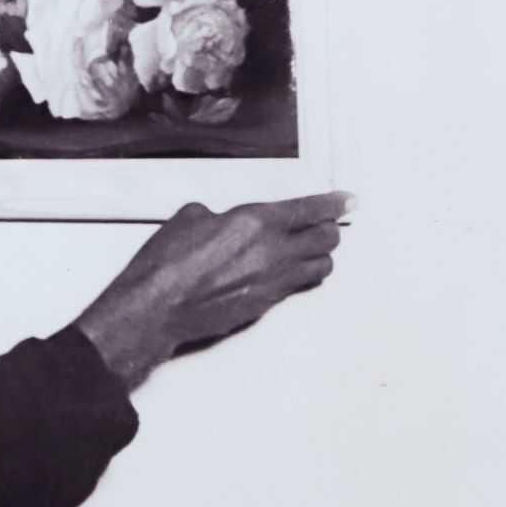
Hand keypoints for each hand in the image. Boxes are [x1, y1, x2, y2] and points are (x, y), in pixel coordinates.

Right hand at [73, 192, 349, 390]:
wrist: (158, 307)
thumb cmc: (167, 263)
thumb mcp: (188, 218)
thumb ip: (217, 216)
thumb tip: (221, 221)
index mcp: (256, 222)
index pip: (310, 210)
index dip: (334, 202)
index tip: (347, 199)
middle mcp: (273, 252)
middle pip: (326, 239)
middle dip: (330, 227)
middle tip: (328, 221)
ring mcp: (273, 281)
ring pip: (320, 266)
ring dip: (321, 254)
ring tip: (314, 248)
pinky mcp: (266, 304)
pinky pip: (298, 285)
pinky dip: (302, 275)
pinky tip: (291, 271)